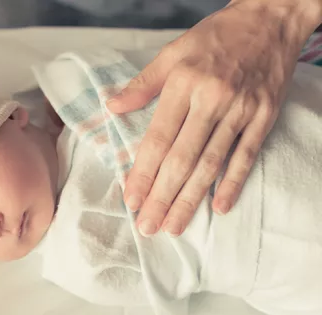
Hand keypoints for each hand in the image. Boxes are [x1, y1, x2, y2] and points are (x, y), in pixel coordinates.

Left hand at [107, 0, 321, 236]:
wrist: (270, 18)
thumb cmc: (216, 36)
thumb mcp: (173, 52)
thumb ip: (142, 84)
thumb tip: (111, 106)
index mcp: (184, 84)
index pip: (158, 139)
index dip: (143, 173)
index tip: (131, 200)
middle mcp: (211, 100)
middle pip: (182, 159)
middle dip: (162, 197)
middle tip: (148, 226)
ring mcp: (241, 110)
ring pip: (211, 163)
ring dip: (191, 199)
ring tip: (174, 226)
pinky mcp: (264, 116)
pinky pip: (247, 155)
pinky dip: (233, 182)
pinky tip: (219, 207)